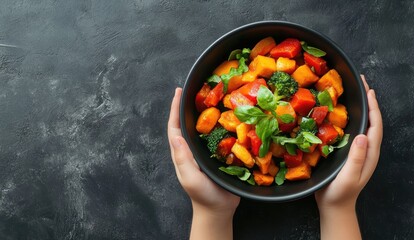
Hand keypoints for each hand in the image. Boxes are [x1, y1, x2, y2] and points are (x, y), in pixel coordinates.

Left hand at [168, 88, 239, 239]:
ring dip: (203, 112)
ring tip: (210, 96)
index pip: (175, 127)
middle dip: (188, 105)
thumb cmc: (203, 195)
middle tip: (194, 88)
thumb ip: (182, 159)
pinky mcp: (218, 153)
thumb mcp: (190, 178)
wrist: (219, 208)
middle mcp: (191, 148)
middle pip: (187, 123)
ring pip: (202, 127)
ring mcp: (204, 151)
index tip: (177, 92)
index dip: (174, 109)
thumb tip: (175, 137)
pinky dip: (220, 123)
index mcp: (182, 152)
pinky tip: (228, 115)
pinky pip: (217, 135)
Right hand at [315, 75, 382, 239]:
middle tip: (361, 83)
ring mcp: (358, 150)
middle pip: (371, 121)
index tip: (368, 90)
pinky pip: (352, 130)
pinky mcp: (348, 151)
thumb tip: (362, 135)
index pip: (375, 125)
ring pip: (363, 124)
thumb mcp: (349, 177)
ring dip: (361, 107)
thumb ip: (357, 158)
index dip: (373, 107)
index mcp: (369, 153)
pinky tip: (339, 112)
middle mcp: (366, 149)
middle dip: (369, 101)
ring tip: (353, 92)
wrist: (334, 206)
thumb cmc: (340, 193)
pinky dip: (350, 117)